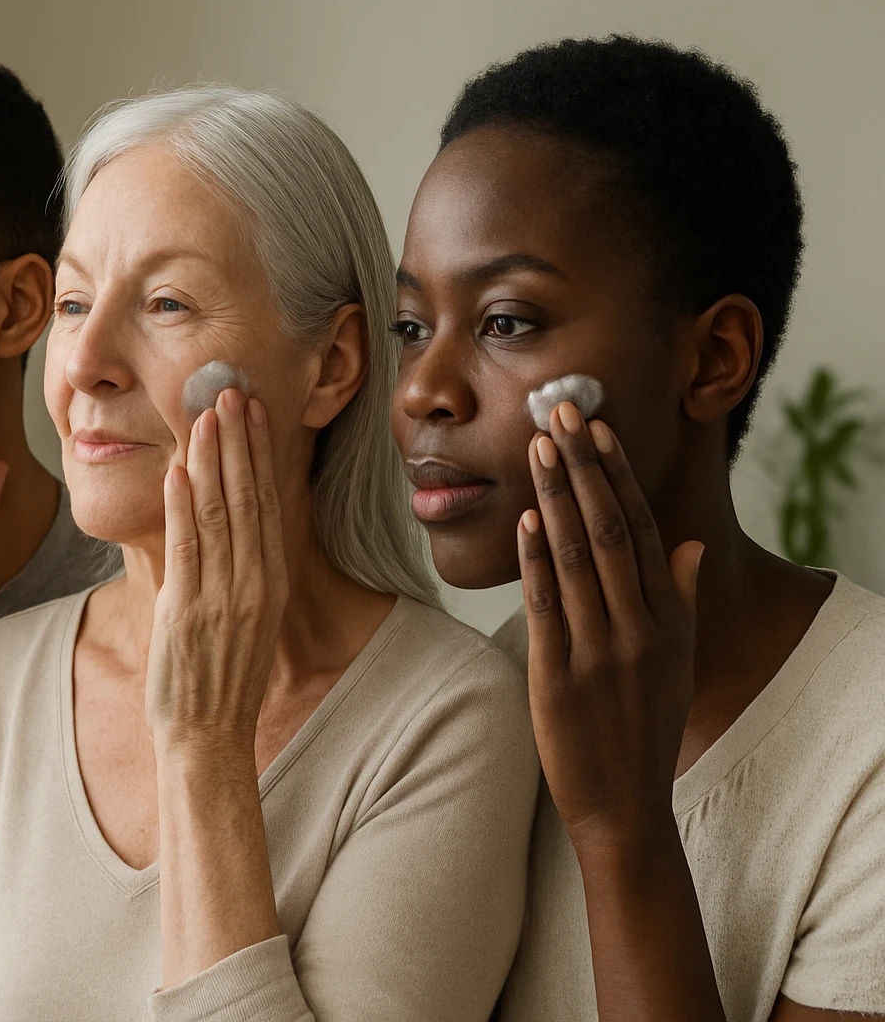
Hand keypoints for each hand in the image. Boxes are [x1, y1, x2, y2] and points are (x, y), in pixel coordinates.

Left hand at [146, 389, 287, 755]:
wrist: (209, 735)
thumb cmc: (220, 678)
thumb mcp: (245, 618)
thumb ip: (240, 570)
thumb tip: (229, 524)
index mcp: (270, 582)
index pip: (266, 502)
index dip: (259, 453)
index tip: (252, 412)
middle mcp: (254, 583)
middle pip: (247, 497)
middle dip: (237, 441)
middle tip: (228, 392)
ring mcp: (224, 597)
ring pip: (219, 513)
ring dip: (210, 460)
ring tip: (203, 415)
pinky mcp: (189, 610)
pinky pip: (188, 549)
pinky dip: (182, 507)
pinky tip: (179, 471)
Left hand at [517, 401, 703, 851]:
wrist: (623, 803)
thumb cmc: (645, 724)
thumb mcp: (678, 661)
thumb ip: (684, 600)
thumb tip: (692, 545)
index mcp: (668, 620)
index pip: (643, 530)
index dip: (617, 477)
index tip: (598, 429)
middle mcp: (639, 630)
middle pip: (610, 531)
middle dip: (583, 469)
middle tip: (559, 415)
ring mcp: (600, 653)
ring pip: (577, 560)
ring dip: (556, 498)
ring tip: (538, 448)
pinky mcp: (560, 677)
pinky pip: (548, 607)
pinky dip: (536, 560)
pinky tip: (525, 520)